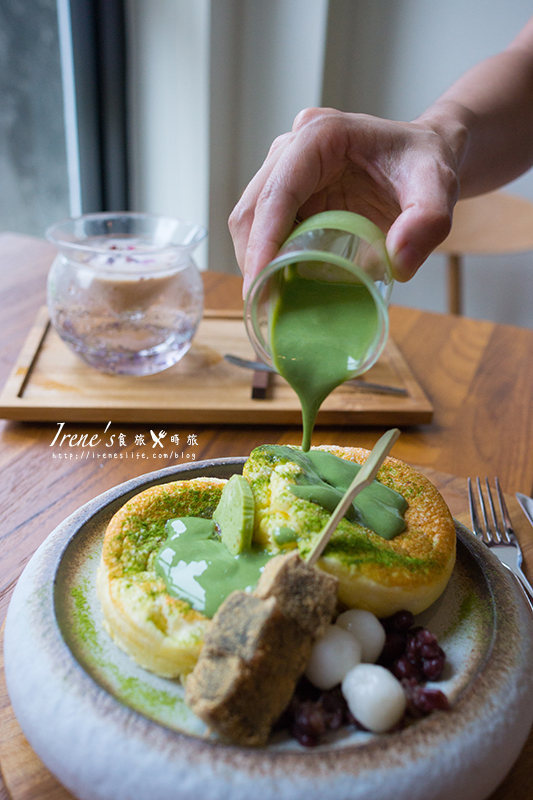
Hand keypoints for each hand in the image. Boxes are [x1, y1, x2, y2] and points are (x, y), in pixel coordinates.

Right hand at [229, 107, 461, 292]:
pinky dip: (265, 259)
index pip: (278, 191)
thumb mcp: (438, 187)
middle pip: (252, 207)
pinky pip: (263, 228)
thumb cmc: (426, 164)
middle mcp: (293, 147)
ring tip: (268, 300)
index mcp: (321, 136)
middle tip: (263, 305)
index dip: (263, 239)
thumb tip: (399, 264)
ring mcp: (284, 170)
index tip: (261, 283)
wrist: (422, 157)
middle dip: (252, 258)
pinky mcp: (287, 194)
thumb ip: (429, 222)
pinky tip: (278, 285)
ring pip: (249, 219)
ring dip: (254, 261)